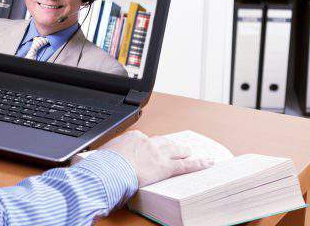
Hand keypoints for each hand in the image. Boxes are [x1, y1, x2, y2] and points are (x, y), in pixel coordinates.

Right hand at [99, 130, 213, 187]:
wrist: (109, 171)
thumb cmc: (104, 165)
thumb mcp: (103, 155)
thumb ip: (108, 155)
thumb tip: (101, 160)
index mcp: (132, 138)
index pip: (144, 140)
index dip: (148, 147)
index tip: (146, 150)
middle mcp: (147, 142)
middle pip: (162, 142)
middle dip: (169, 144)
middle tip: (176, 146)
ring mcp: (158, 154)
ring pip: (175, 150)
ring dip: (183, 150)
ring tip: (190, 151)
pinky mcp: (166, 167)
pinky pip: (186, 165)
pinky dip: (198, 163)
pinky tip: (207, 162)